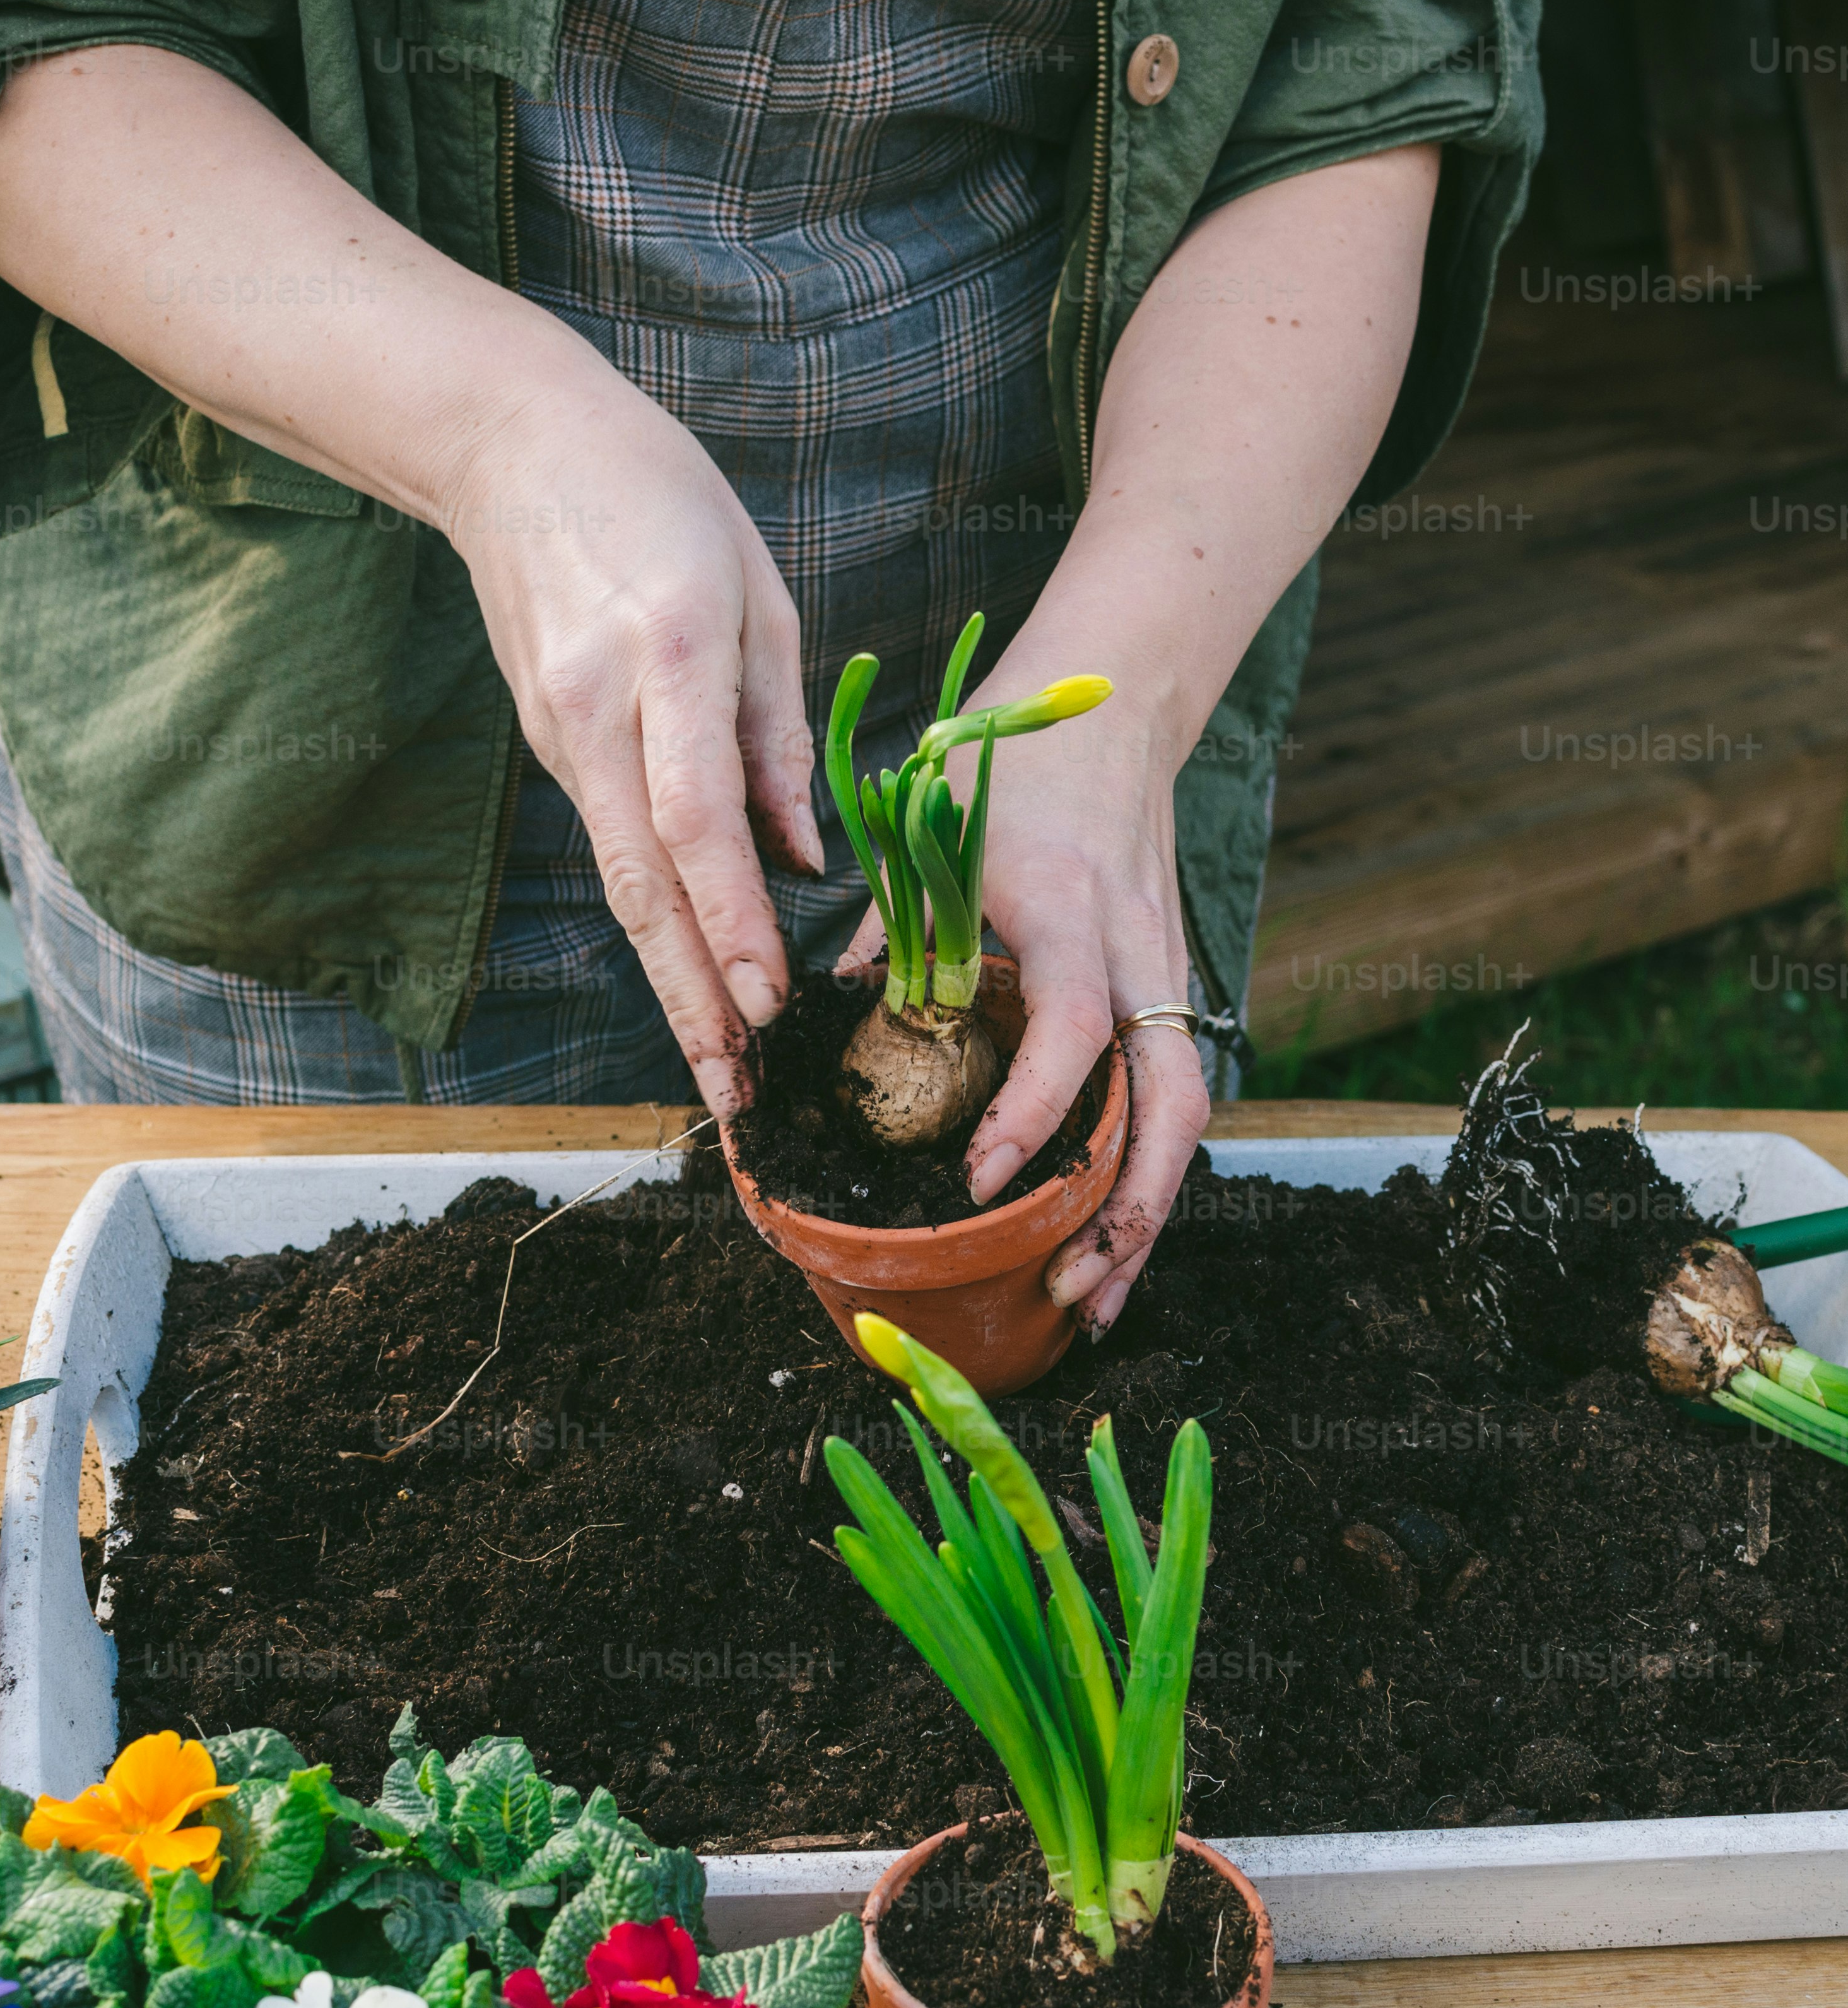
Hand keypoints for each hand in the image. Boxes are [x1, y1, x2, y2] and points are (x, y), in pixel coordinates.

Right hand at [448, 359, 819, 1115]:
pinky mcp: (548, 739)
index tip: (770, 1005)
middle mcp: (602, 706)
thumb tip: (803, 858)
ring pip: (622, 879)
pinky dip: (655, 918)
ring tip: (719, 1067)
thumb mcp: (761, 591)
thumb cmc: (661, 496)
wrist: (509, 442)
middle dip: (694, 997)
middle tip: (734, 1092)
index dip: (733, 922)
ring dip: (671, 980)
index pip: (698, 818)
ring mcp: (561, 728)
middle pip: (647, 880)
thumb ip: (778, 733)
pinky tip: (693, 976)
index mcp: (673, 655)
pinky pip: (613, 842)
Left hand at [838, 658, 1208, 1335]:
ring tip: (1099, 1298)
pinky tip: (1113, 1237)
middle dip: (1126, 1208)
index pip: (1073, 1029)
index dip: (1033, 1112)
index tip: (978, 1178)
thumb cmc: (1011, 771)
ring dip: (1146, 1214)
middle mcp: (1141, 954)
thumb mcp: (934, 837)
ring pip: (1186, 1116)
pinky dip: (1147, 1174)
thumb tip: (821, 1035)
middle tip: (1069, 1288)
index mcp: (1072, 912)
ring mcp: (1169, 977)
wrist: (1120, 709)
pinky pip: (1173, 1098)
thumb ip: (887, 938)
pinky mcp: (1174, 993)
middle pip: (1170, 1102)